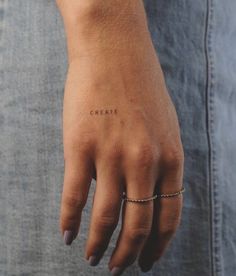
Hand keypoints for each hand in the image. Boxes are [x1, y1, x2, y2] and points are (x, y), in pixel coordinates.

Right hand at [57, 0, 183, 273]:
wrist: (115, 50)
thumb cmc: (141, 87)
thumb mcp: (166, 126)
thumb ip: (162, 162)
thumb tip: (150, 195)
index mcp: (170, 157)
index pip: (168, 218)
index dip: (157, 247)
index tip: (147, 262)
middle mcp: (144, 162)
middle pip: (138, 226)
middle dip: (127, 256)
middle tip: (117, 270)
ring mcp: (111, 155)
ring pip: (106, 217)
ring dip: (98, 245)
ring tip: (92, 259)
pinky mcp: (80, 147)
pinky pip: (74, 196)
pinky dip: (69, 220)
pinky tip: (66, 234)